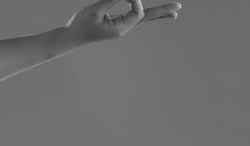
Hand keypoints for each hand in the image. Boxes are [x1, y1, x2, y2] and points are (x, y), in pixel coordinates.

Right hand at [64, 0, 181, 44]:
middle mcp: (124, 29)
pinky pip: (136, 18)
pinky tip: (157, 15)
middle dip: (163, 11)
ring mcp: (121, 28)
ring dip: (159, 14)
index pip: (137, 12)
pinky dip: (147, 15)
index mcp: (120, 29)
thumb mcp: (97, 9)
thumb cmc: (80, 24)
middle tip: (179, 7)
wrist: (70, 37)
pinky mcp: (118, 24)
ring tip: (175, 13)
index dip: (135, 0)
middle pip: (147, 18)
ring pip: (144, 19)